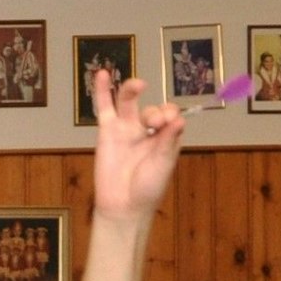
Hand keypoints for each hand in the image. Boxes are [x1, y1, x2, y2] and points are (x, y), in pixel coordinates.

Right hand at [90, 70, 185, 222]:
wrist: (124, 206)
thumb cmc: (148, 188)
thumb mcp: (163, 163)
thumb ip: (169, 139)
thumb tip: (178, 117)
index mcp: (164, 137)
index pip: (170, 114)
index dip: (170, 114)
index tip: (168, 125)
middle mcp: (145, 131)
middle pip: (152, 109)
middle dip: (156, 112)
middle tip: (155, 123)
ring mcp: (125, 129)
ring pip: (129, 101)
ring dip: (133, 89)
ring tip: (139, 85)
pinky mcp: (106, 132)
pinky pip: (104, 108)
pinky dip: (101, 90)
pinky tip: (102, 74)